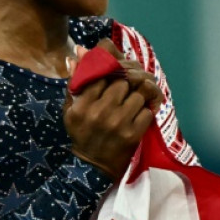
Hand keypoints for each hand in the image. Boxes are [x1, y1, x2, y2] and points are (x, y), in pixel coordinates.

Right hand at [63, 39, 161, 179]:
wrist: (92, 167)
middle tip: (128, 83)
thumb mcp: (71, 109)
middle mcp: (101, 113)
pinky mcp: (133, 135)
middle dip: (127, 80)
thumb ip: (75, 81)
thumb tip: (78, 52)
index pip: (101, 74)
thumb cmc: (81, 133)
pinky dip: (145, 110)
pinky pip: (147, 111)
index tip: (115, 69)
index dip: (111, 67)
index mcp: (83, 105)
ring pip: (138, 94)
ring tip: (134, 97)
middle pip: (123, 81)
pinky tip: (138, 113)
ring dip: (138, 94)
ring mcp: (119, 124)